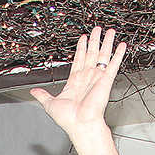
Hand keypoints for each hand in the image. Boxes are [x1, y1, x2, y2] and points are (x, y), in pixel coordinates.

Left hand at [29, 26, 124, 154]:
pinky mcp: (106, 81)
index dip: (81, 49)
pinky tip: (122, 45)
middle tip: (97, 29)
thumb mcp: (50, 104)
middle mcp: (87, 79)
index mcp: (75, 82)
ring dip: (106, 43)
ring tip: (109, 31)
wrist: (80, 125)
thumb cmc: (69, 119)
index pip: (79, 60)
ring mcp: (97, 79)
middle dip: (94, 41)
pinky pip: (113, 65)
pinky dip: (118, 55)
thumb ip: (43, 95)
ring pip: (102, 56)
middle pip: (92, 55)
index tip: (83, 38)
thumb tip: (33, 92)